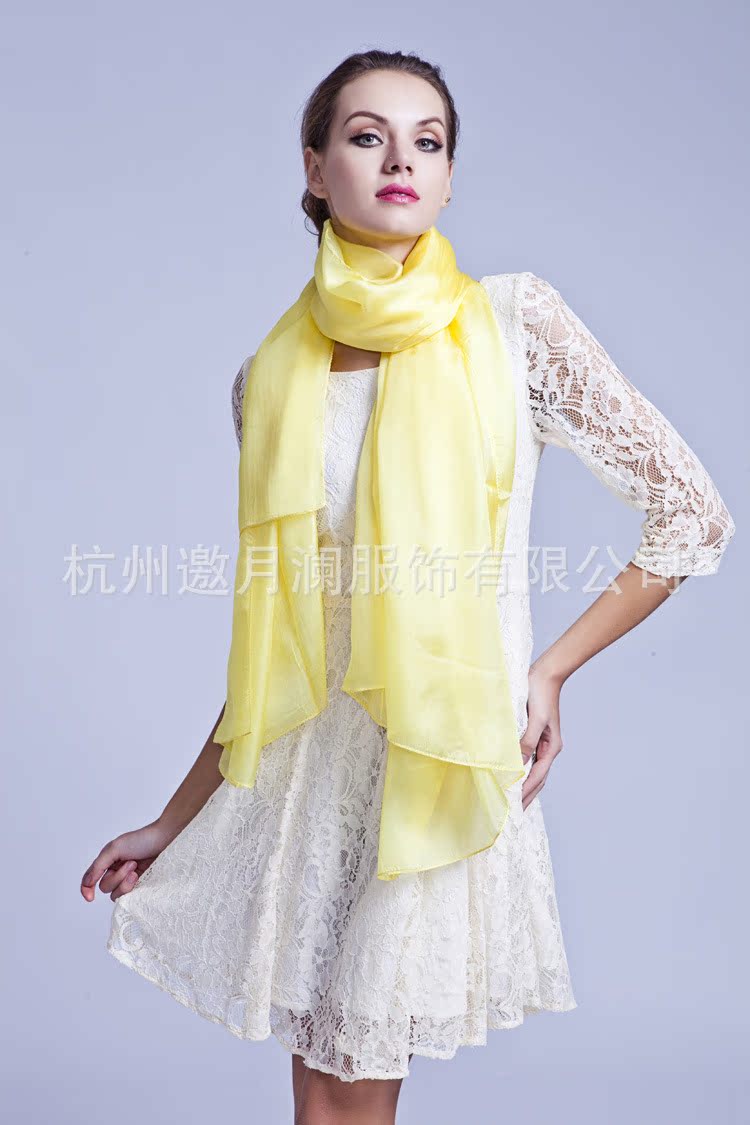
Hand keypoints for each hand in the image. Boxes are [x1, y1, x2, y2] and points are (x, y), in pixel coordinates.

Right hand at [80, 819, 174, 902]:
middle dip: (117, 877)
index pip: (91, 878)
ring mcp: (129, 879)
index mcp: (108, 860)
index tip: (90, 898)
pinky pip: (131, 896)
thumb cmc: (142, 840)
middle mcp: (117, 870)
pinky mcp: (142, 885)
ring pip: (117, 894)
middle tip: (131, 864)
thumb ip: (98, 866)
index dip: (87, 889)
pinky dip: (133, 888)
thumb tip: (87, 883)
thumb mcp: (115, 849)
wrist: (166, 839)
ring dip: (126, 882)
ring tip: (137, 869)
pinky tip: (141, 876)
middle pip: (106, 887)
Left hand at [519, 664, 564, 810]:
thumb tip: (518, 763)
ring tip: (514, 800)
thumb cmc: (540, 695)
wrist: (544, 674)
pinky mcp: (533, 735)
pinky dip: (521, 771)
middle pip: (538, 778)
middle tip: (515, 812)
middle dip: (528, 795)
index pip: (537, 776)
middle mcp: (548, 747)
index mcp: (551, 747)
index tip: (516, 806)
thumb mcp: (534, 720)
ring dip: (525, 785)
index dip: (527, 792)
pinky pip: (527, 758)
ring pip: (533, 770)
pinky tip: (512, 775)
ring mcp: (542, 742)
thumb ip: (527, 741)